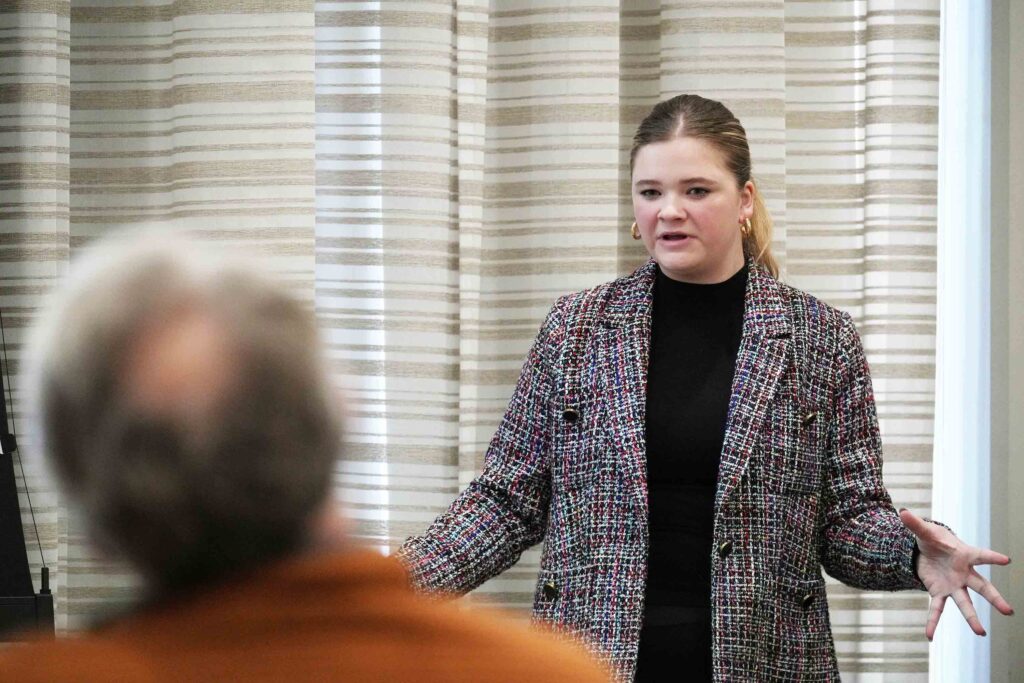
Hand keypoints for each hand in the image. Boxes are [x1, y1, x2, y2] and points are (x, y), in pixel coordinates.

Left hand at [899, 508, 1013, 639]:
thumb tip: (903, 512)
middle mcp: (963, 573)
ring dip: (972, 617)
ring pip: (966, 603)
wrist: (926, 551)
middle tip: (1008, 611)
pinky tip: (930, 636)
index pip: (981, 555)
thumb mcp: (924, 531)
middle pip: (982, 587)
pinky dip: (932, 622)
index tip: (1006, 560)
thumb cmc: (933, 539)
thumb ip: (915, 524)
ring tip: (981, 633)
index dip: (992, 557)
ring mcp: (953, 585)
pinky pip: (937, 609)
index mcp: (964, 554)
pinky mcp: (940, 592)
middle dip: (994, 598)